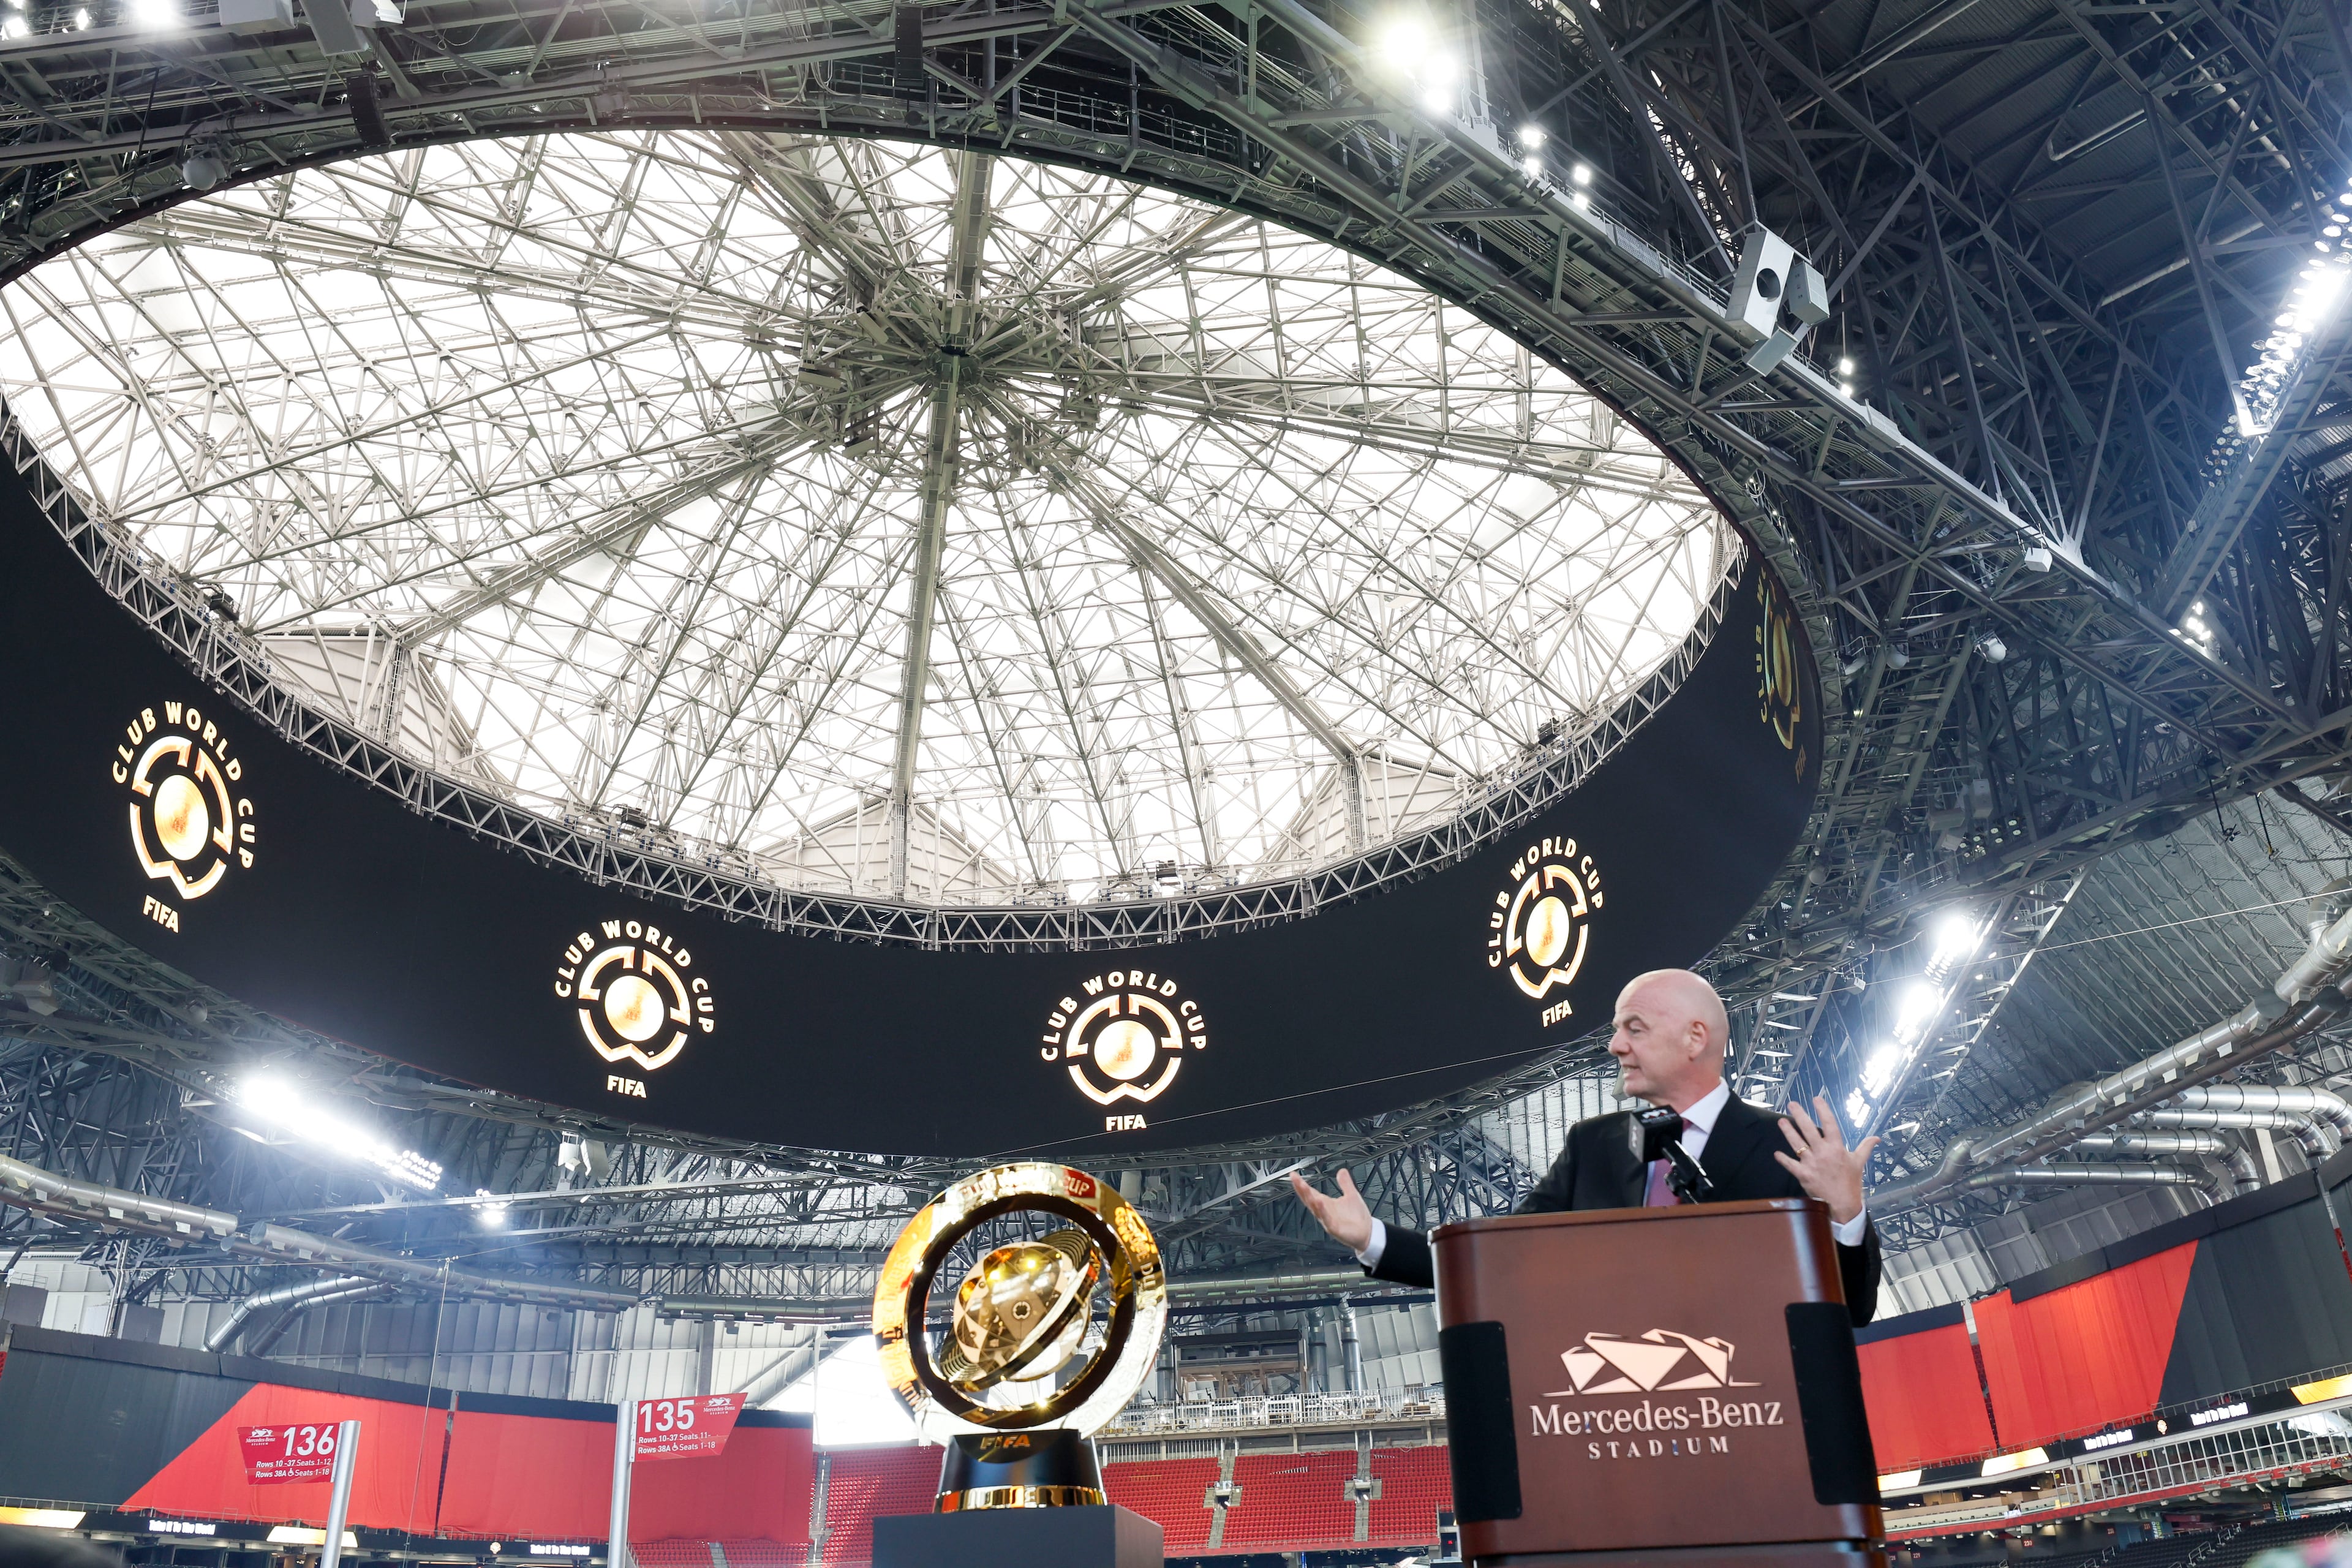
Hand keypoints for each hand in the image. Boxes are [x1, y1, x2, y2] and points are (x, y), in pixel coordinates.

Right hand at [1289, 1169, 1373, 1251]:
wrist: (1367, 1233)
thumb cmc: (1357, 1218)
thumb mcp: (1351, 1195)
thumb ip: (1345, 1183)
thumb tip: (1341, 1171)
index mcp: (1326, 1204)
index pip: (1310, 1192)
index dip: (1301, 1184)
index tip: (1294, 1175)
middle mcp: (1324, 1212)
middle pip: (1309, 1199)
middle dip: (1301, 1189)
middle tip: (1295, 1179)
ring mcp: (1328, 1221)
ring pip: (1316, 1209)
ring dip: (1310, 1198)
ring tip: (1304, 1187)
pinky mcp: (1334, 1229)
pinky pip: (1326, 1220)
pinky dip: (1322, 1211)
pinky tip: (1319, 1203)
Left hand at [1773, 1095, 1878, 1225]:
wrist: (1843, 1205)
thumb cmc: (1851, 1182)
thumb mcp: (1859, 1162)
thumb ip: (1865, 1147)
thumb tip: (1876, 1138)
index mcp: (1837, 1148)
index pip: (1830, 1124)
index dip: (1823, 1110)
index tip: (1816, 1099)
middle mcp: (1823, 1153)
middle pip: (1809, 1130)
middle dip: (1799, 1115)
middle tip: (1792, 1104)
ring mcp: (1812, 1163)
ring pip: (1797, 1143)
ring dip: (1788, 1131)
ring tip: (1781, 1121)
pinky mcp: (1803, 1175)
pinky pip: (1790, 1164)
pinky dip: (1783, 1159)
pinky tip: (1776, 1153)